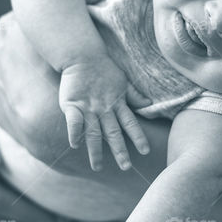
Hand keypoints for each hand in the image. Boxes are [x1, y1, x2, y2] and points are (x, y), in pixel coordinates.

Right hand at [59, 56, 149, 171]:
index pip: (130, 123)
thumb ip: (134, 95)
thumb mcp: (123, 82)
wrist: (82, 55)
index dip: (138, 136)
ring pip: (94, 132)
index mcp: (118, 104)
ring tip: (98, 167)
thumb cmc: (104, 68)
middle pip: (113, 132)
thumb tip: (149, 103)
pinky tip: (75, 145)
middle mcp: (105, 109)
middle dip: (120, 150)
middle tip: (126, 167)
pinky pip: (74, 121)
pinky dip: (75, 132)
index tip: (145, 151)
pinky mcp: (73, 104)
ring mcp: (88, 107)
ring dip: (96, 150)